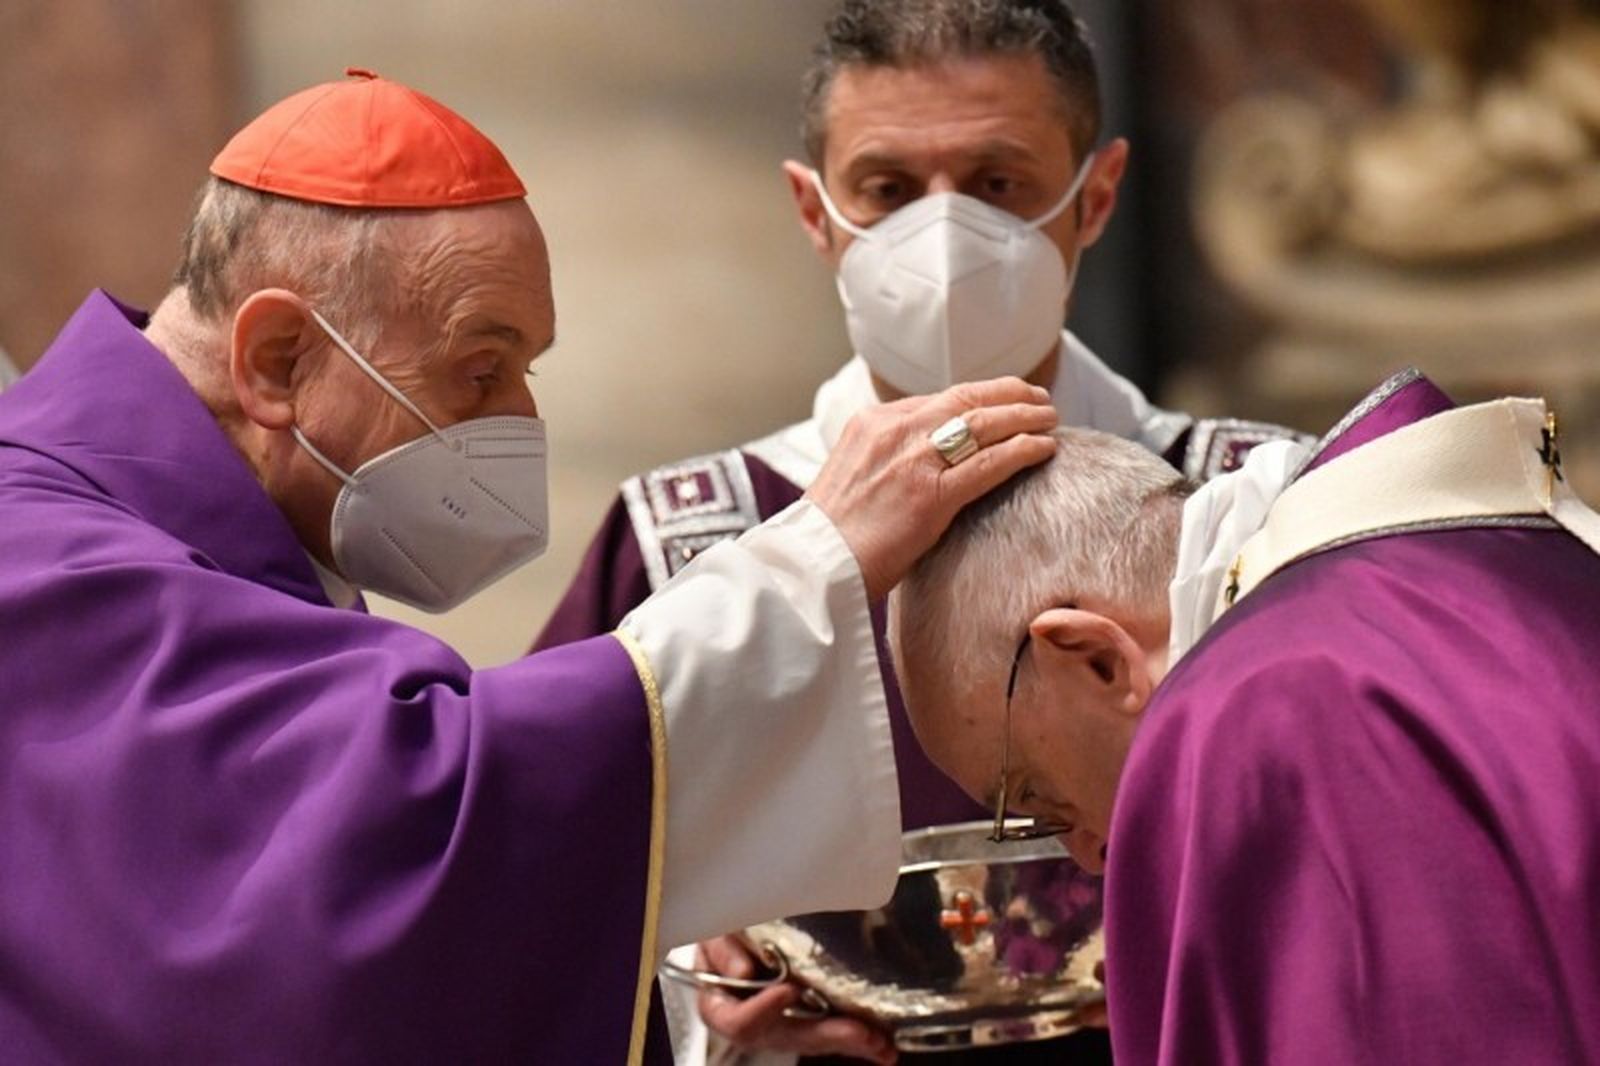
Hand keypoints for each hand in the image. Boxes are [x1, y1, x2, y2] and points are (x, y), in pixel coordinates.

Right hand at [695, 936, 897, 1063]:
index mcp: (722, 1006)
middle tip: (860, 1033)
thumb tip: (741, 972)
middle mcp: (756, 1024)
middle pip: (789, 1037)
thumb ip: (722, 949)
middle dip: (827, 1035)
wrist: (737, 929)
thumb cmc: (724, 931)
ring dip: (851, 1041)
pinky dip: (858, 1036)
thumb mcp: (715, 932)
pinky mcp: (809, 1018)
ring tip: (883, 1044)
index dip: (762, 1009)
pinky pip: (832, 1031)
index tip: (788, 989)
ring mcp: (784, 1025)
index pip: (738, 1021)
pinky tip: (883, 1042)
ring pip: (817, 1040)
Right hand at [805, 378, 1057, 599]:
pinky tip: (1044, 449)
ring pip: (984, 424)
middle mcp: (893, 431)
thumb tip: (920, 466)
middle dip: (1009, 395)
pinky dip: (1022, 451)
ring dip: (1025, 418)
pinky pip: (989, 463)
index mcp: (871, 423)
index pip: (938, 399)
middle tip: (1039, 400)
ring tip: (1050, 419)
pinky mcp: (931, 495)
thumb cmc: (832, 536)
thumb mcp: (852, 476)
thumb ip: (886, 460)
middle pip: (966, 399)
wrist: (813, 567)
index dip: (978, 397)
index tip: (1002, 400)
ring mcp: (913, 461)